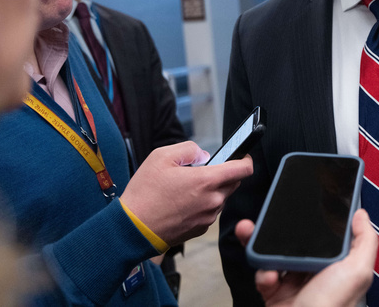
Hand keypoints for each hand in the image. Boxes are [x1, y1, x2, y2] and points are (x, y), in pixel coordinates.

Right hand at [120, 141, 251, 245]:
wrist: (133, 229)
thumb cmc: (145, 194)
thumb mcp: (161, 157)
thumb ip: (188, 149)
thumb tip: (203, 155)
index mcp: (207, 181)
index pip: (243, 169)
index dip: (245, 159)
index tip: (241, 156)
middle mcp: (213, 200)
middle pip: (233, 182)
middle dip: (223, 174)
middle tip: (200, 171)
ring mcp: (208, 217)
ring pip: (221, 197)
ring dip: (212, 190)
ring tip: (186, 189)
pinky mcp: (201, 229)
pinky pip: (210, 211)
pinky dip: (203, 204)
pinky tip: (183, 203)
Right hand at [234, 209, 377, 306]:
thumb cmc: (332, 304)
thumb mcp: (358, 271)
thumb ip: (365, 240)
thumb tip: (361, 213)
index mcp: (338, 263)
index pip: (327, 233)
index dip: (316, 217)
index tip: (304, 199)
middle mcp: (317, 271)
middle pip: (296, 240)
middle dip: (280, 227)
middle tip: (267, 214)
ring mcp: (294, 282)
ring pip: (275, 253)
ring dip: (261, 243)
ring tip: (249, 232)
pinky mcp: (275, 294)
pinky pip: (264, 274)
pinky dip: (262, 273)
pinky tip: (267, 276)